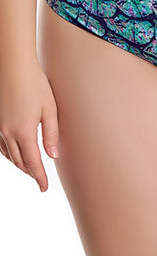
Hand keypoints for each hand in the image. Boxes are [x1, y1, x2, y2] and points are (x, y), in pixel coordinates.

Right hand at [0, 62, 58, 191]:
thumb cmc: (36, 85)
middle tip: (41, 180)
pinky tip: (16, 153)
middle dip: (31, 173)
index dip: (39, 177)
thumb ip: (52, 134)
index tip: (44, 188)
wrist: (13, 67)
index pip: (33, 163)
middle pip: (20, 161)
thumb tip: (53, 156)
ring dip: (21, 164)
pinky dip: (10, 154)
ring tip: (32, 169)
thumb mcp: (50, 109)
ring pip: (9, 155)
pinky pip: (1, 146)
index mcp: (24, 132)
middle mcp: (7, 133)